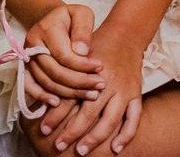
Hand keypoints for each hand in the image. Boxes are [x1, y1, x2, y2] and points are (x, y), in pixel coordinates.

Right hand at [24, 4, 103, 103]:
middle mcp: (32, 44)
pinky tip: (58, 103)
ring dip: (69, 92)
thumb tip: (81, 52)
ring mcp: (27, 57)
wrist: (52, 20)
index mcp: (46, 28)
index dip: (83, 65)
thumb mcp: (81, 14)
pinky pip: (29, 86)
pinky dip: (42, 96)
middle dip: (80, 82)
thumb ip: (83, 29)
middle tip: (100, 85)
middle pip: (56, 72)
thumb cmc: (70, 19)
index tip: (101, 68)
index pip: (64, 55)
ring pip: (47, 82)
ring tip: (91, 94)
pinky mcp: (25, 68)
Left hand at [48, 31, 143, 155]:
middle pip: (87, 113)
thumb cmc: (96, 46)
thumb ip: (65, 76)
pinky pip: (133, 118)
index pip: (69, 99)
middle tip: (58, 146)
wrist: (125, 35)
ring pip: (109, 120)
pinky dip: (125, 135)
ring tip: (81, 150)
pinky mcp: (136, 94)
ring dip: (94, 138)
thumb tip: (45, 98)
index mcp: (88, 73)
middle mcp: (106, 83)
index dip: (55, 115)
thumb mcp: (77, 56)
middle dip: (72, 132)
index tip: (43, 129)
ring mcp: (123, 90)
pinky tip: (115, 148)